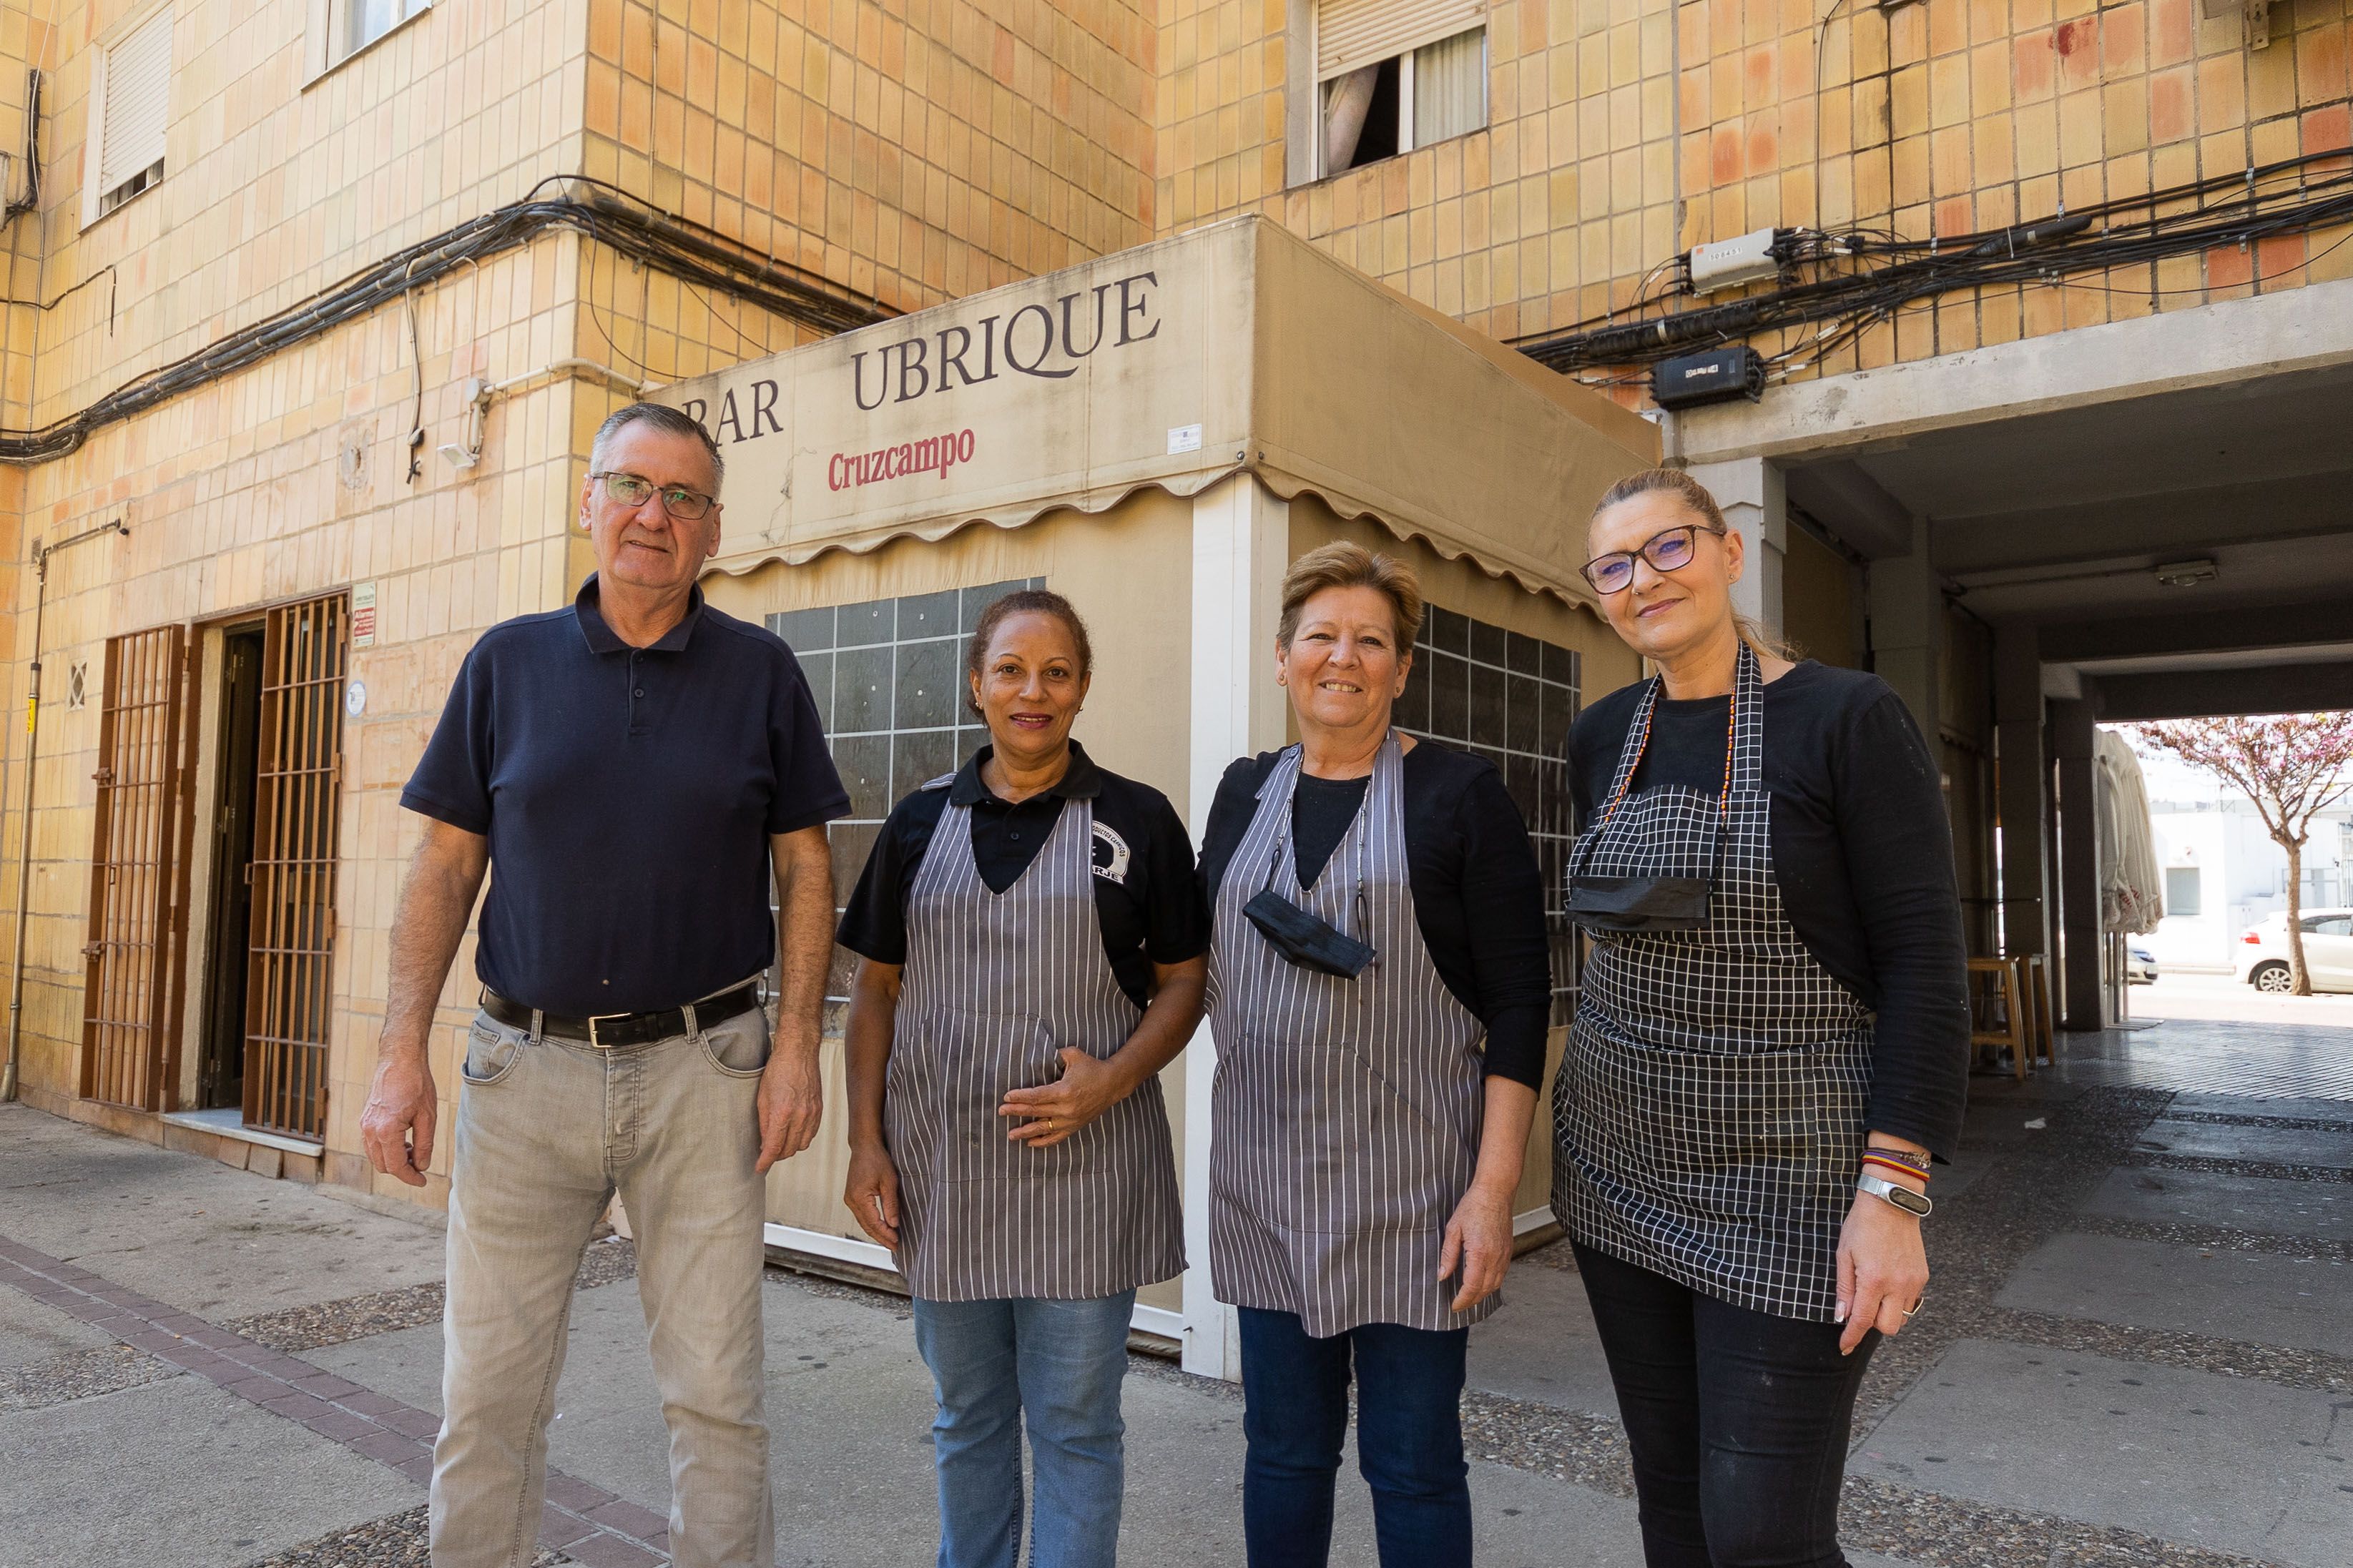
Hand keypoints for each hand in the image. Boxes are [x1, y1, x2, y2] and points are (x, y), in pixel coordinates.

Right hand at [360, 1047, 436, 1187]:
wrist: (399, 1060)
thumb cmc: (416, 1084)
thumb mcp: (428, 1116)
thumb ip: (424, 1145)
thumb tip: (422, 1166)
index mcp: (385, 1131)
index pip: (395, 1167)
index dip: (410, 1177)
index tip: (423, 1181)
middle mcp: (369, 1130)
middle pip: (383, 1166)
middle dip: (402, 1170)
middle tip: (421, 1164)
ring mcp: (364, 1124)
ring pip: (375, 1156)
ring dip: (393, 1160)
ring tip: (413, 1150)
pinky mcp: (364, 1119)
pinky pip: (371, 1144)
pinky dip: (385, 1149)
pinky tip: (402, 1141)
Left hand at [756, 1021, 823, 1173]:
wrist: (799, 1052)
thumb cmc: (778, 1069)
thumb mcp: (762, 1097)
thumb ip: (764, 1123)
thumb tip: (764, 1142)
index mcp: (782, 1112)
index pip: (773, 1147)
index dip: (765, 1161)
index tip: (759, 1168)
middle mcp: (800, 1116)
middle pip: (788, 1150)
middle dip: (776, 1156)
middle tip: (766, 1153)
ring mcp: (812, 1113)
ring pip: (802, 1145)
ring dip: (790, 1149)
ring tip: (780, 1143)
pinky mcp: (819, 1109)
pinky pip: (812, 1134)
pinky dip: (802, 1139)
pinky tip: (793, 1134)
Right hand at [844, 1141, 901, 1248]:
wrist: (865, 1146)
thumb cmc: (877, 1160)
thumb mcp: (889, 1181)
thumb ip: (891, 1204)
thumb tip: (894, 1225)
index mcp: (859, 1197)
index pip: (873, 1223)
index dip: (885, 1234)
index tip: (897, 1242)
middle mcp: (851, 1201)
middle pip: (866, 1226)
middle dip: (881, 1238)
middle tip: (895, 1247)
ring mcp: (850, 1199)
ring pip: (863, 1223)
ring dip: (876, 1232)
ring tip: (890, 1241)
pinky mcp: (852, 1197)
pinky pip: (862, 1216)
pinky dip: (872, 1224)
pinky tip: (882, 1228)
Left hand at [999, 1049, 1129, 1147]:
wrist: (1113, 1083)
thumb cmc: (1092, 1067)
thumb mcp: (1073, 1055)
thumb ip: (1054, 1055)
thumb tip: (1037, 1055)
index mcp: (1065, 1091)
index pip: (1036, 1096)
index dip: (1020, 1097)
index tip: (1007, 1097)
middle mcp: (1067, 1108)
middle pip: (1036, 1112)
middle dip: (1016, 1111)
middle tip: (1001, 1111)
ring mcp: (1071, 1120)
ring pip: (1044, 1128)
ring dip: (1026, 1131)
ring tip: (1010, 1134)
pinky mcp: (1075, 1126)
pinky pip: (1057, 1137)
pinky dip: (1043, 1141)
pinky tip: (1030, 1143)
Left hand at [1439, 1182, 1514, 1312]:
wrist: (1495, 1193)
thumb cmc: (1473, 1206)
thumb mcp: (1453, 1229)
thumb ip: (1448, 1254)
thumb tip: (1442, 1274)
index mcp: (1479, 1253)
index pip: (1471, 1287)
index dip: (1462, 1300)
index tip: (1453, 1306)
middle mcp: (1495, 1258)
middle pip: (1484, 1290)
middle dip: (1471, 1301)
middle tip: (1459, 1305)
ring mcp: (1504, 1255)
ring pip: (1495, 1285)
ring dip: (1482, 1294)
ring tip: (1469, 1297)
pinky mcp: (1508, 1251)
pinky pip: (1501, 1275)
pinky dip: (1491, 1284)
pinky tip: (1482, 1282)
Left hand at [1835, 1183, 1928, 1354]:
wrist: (1891, 1204)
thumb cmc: (1863, 1226)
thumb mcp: (1844, 1255)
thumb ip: (1844, 1289)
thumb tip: (1842, 1316)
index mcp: (1874, 1280)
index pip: (1863, 1321)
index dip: (1852, 1337)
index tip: (1844, 1346)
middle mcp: (1897, 1285)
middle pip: (1888, 1328)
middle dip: (1873, 1325)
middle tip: (1862, 1308)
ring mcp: (1914, 1282)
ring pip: (1902, 1317)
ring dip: (1887, 1314)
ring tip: (1875, 1294)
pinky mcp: (1923, 1276)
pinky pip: (1912, 1301)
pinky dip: (1899, 1301)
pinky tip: (1888, 1285)